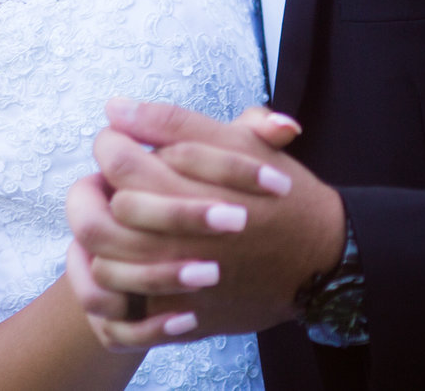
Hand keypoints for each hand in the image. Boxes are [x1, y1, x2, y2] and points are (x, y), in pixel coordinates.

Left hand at [65, 100, 341, 349]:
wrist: (324, 260)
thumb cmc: (279, 193)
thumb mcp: (239, 143)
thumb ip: (173, 122)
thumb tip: (115, 106)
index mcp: (181, 186)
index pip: (112, 159)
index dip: (111, 145)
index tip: (123, 144)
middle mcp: (172, 237)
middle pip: (100, 216)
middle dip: (100, 197)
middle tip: (119, 188)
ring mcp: (177, 282)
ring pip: (104, 266)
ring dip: (106, 246)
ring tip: (125, 228)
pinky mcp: (186, 317)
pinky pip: (129, 315)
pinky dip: (125, 294)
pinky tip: (137, 270)